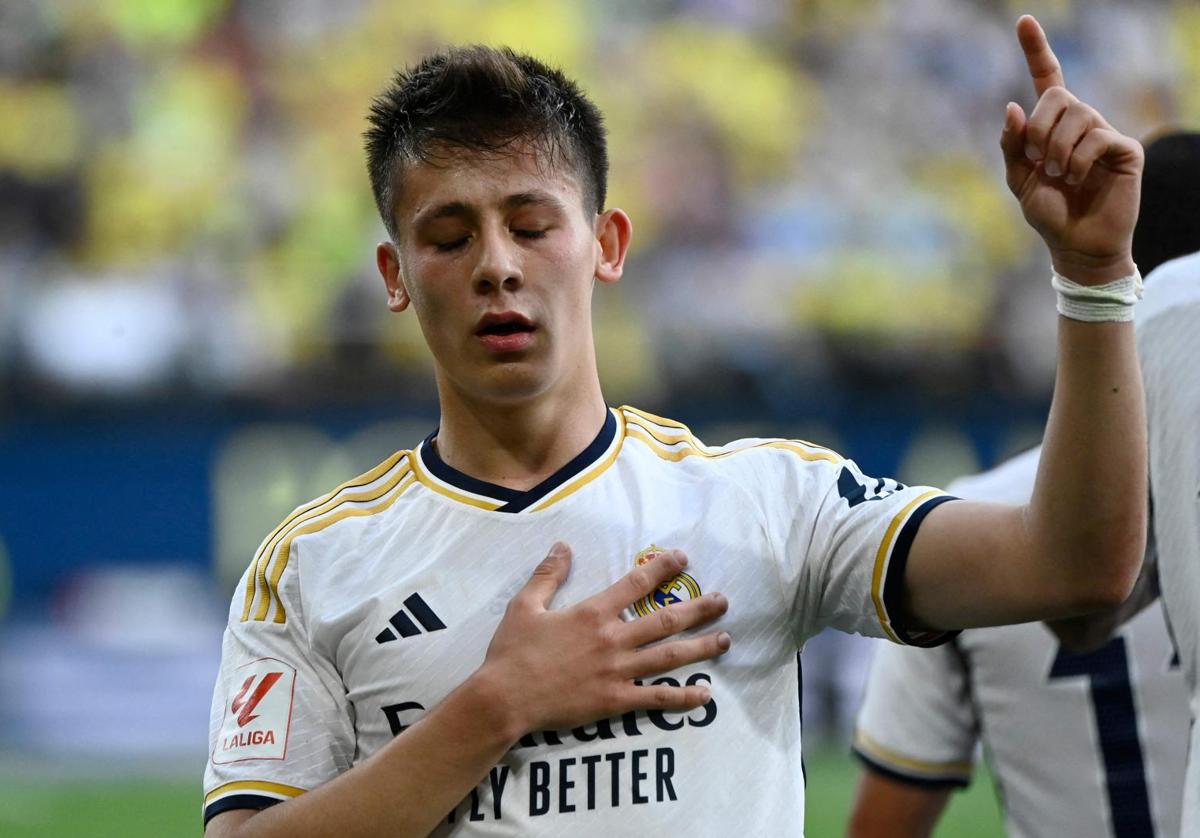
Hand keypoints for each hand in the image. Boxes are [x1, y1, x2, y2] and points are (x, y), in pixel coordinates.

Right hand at [476, 542, 729, 736]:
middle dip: (698, 608)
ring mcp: (618, 671)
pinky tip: (706, 694)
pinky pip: (657, 697)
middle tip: (723, 600)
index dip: (663, 568)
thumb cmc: (512, 652)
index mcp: (593, 613)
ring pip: (670, 656)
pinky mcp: (616, 700)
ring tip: (726, 639)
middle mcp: (613, 638)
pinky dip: (684, 697)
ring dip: (701, 646)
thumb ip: (548, 575)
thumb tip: (562, 545)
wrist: (504, 699)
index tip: (684, 558)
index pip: (637, 583)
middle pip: (666, 619)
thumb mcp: (524, 606)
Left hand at [1001, 15, 1142, 283]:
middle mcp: (1081, 123)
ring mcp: (1104, 134)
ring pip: (1078, 115)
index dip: (1036, 50)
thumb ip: (1013, 145)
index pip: (1047, 80)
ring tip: (1058, 175)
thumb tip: (1013, 107)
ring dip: (1057, 148)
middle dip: (1039, 128)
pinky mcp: (1124, 150)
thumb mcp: (1020, 180)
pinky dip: (1078, 160)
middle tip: (1038, 160)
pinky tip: (1076, 178)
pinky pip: (1097, 137)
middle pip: (1058, 97)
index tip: (1023, 21)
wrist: (1076, 246)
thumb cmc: (1049, 214)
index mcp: (1053, 127)